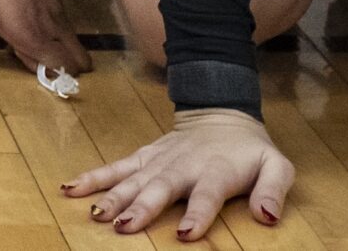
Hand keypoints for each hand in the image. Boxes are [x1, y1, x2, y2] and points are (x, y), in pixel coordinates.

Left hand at [0, 0, 88, 75]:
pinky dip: (54, 33)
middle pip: (76, 64)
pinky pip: (65, 27)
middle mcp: (52, 27)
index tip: (20, 63)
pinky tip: (25, 21)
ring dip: (58, 51)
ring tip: (25, 40)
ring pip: (74, 45)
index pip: (60, 72)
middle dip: (58, 69)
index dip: (44, 75)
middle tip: (25, 56)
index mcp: (32, 36)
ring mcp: (58, 12)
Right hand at [63, 108, 293, 238]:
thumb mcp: (277, 166)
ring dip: (111, 196)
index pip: (207, 194)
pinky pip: (115, 168)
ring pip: (132, 179)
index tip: (185, 234)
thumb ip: (274, 190)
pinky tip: (70, 189)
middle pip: (159, 188)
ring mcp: (158, 160)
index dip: (198, 214)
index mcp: (216, 170)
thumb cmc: (250, 149)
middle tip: (121, 226)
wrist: (220, 113)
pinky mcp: (143, 157)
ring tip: (94, 214)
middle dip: (141, 207)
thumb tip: (268, 217)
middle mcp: (182, 166)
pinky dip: (93, 178)